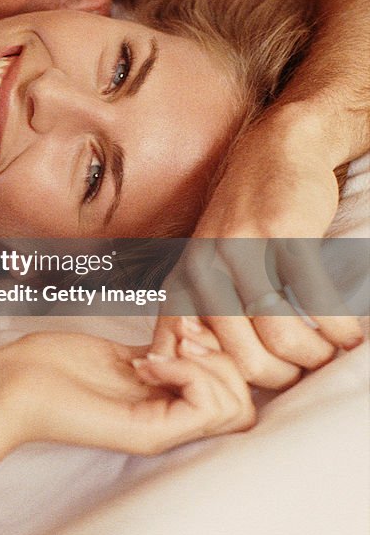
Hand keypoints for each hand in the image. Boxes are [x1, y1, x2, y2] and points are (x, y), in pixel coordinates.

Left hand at [0, 322, 254, 456]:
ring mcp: (163, 431)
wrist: (13, 385)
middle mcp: (172, 424)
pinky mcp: (147, 432)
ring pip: (237, 408)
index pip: (239, 397)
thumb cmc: (56, 365)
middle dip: (223, 356)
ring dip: (208, 365)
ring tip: (162, 351)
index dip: (223, 352)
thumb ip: (163, 353)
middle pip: (247, 405)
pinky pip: (206, 406)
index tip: (185, 329)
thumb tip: (197, 335)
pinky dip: (187, 371)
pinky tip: (148, 361)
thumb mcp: (124, 352)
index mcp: (169, 404)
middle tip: (178, 340)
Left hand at [152, 109, 363, 386]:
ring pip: (280, 333)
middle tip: (306, 375)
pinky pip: (314, 300)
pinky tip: (349, 334)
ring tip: (330, 354)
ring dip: (314, 355)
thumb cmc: (246, 217)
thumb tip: (200, 373)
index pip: (191, 356)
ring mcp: (244, 250)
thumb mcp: (208, 262)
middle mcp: (206, 268)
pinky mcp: (284, 235)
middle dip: (283, 377)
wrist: (276, 150)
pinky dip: (338, 327)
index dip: (228, 384)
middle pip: (244, 356)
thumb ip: (202, 310)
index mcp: (185, 280)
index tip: (260, 384)